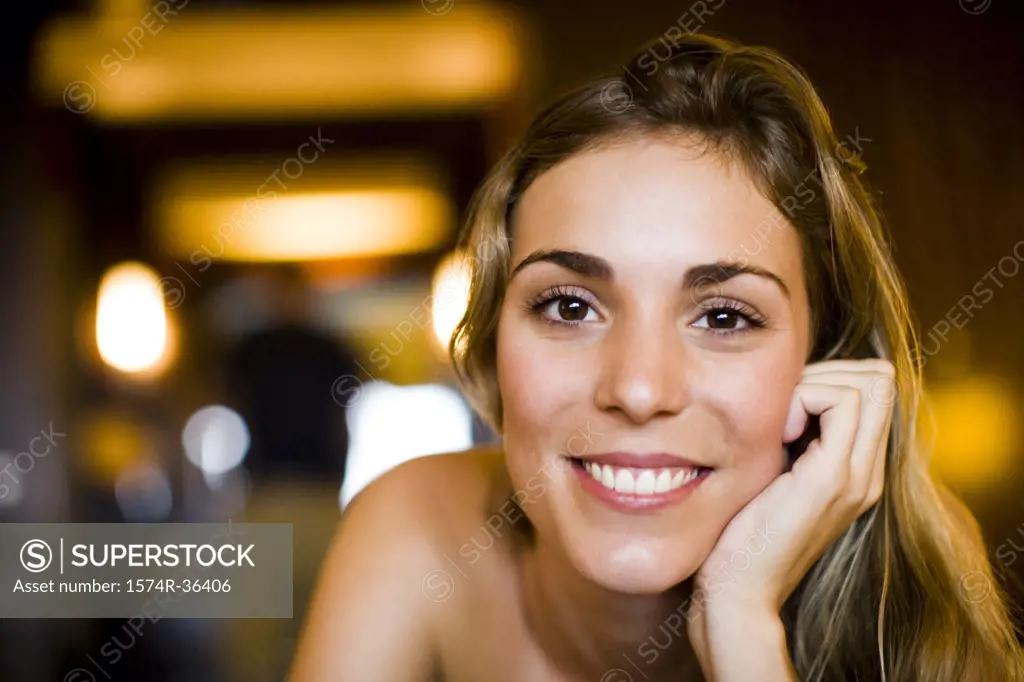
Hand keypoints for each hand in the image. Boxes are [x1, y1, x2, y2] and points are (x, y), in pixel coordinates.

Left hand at [693, 358, 895, 614]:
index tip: (785, 408)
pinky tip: (778, 435)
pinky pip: (841, 402)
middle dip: (828, 370)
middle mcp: (868, 472)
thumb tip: (782, 393)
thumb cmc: (739, 533)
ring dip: (815, 383)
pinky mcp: (831, 479)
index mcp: (857, 470)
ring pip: (870, 383)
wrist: (737, 591)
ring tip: (781, 424)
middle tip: (784, 405)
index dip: (829, 376)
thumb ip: (790, 440)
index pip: (875, 389)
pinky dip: (804, 398)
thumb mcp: (771, 474)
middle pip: (880, 379)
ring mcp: (856, 476)